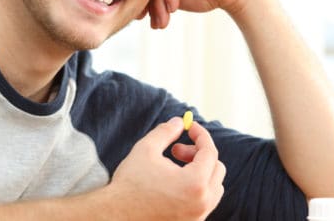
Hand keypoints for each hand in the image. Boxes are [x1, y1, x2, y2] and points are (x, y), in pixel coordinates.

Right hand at [109, 117, 225, 220]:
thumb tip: (180, 122)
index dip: (200, 134)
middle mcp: (202, 203)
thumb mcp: (146, 149)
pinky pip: (204, 201)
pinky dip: (196, 187)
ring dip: (200, 171)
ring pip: (213, 187)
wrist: (116, 216)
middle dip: (199, 153)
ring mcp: (198, 216)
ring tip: (173, 167)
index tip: (190, 127)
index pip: (210, 152)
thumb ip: (167, 132)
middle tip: (176, 150)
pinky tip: (172, 183)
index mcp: (195, 183)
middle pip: (217, 169)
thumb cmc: (130, 183)